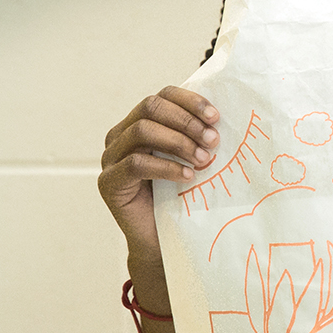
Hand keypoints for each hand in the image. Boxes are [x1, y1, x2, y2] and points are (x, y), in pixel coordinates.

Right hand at [98, 88, 219, 261]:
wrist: (163, 237)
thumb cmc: (182, 194)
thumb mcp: (192, 157)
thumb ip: (198, 135)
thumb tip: (224, 116)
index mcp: (141, 122)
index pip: (163, 95)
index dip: (190, 101)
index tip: (216, 117)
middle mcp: (121, 135)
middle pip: (151, 107)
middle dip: (186, 121)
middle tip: (213, 140)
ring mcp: (110, 157)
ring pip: (142, 131)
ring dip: (178, 142)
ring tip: (204, 160)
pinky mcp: (109, 182)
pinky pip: (136, 164)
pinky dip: (166, 167)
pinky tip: (188, 177)